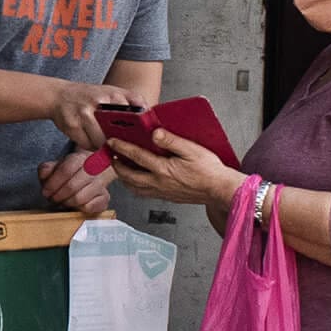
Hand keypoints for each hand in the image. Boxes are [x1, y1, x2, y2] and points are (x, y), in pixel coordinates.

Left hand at [39, 151, 114, 216]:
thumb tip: (44, 174)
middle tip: (52, 199)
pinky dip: (78, 209)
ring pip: (80, 198)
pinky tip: (75, 205)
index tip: (45, 192)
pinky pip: (90, 207)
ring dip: (67, 203)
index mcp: (80, 158)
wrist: (89, 174)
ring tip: (62, 202)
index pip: (65, 170)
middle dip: (58, 196)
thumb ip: (46, 169)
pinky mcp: (105, 197)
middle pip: (72, 186)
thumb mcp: (55, 167)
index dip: (52, 184)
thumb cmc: (69, 172)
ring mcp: (101, 183)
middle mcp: (94, 169)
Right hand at [49, 81, 136, 151]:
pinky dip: (91, 145)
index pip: (131, 114)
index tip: (138, 138)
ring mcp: (83, 115)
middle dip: (119, 140)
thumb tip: (149, 112)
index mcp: (111, 94)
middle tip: (121, 144)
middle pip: (116, 131)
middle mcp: (96, 103)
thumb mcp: (111, 90)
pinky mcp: (72, 127)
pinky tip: (90, 139)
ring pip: (100, 141)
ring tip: (104, 142)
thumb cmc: (88, 96)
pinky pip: (87, 145)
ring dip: (103, 145)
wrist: (58, 96)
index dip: (135, 129)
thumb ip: (131, 99)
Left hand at [107, 128, 244, 207]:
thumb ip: (172, 141)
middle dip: (117, 165)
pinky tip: (136, 181)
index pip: (136, 156)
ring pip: (134, 187)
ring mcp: (161, 192)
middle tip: (111, 155)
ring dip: (124, 177)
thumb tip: (155, 133)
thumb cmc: (209, 170)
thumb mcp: (192, 150)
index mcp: (164, 169)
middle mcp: (159, 183)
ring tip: (120, 167)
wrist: (219, 190)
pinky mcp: (166, 197)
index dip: (122, 148)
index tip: (112, 142)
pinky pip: (143, 193)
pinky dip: (134, 186)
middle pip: (129, 175)